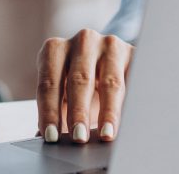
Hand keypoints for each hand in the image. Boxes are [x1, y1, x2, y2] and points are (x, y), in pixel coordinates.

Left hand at [36, 29, 133, 143]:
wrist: (111, 63)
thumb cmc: (80, 84)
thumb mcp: (64, 94)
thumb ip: (54, 112)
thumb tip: (43, 137)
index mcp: (55, 49)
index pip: (49, 84)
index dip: (49, 112)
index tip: (51, 136)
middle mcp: (82, 41)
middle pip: (79, 80)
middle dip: (78, 112)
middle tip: (78, 138)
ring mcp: (110, 44)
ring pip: (110, 82)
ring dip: (108, 112)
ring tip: (105, 135)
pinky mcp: (134, 54)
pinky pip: (133, 82)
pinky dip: (131, 104)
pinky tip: (130, 121)